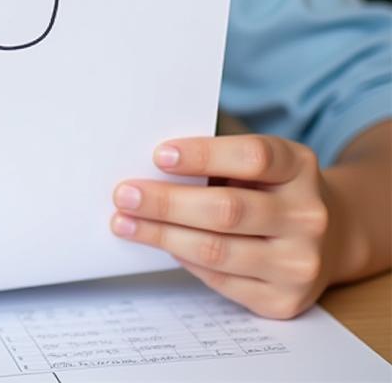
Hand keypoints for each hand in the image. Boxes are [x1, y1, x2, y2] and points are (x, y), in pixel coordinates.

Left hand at [110, 134, 332, 318]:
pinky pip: (221, 280)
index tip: (158, 155)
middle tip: (124, 195)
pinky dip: (184, 260)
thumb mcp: (259, 161)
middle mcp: (307, 216)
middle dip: (166, 202)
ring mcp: (300, 262)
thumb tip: (149, 168)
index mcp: (298, 167)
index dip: (203, 155)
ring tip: (125, 223)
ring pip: (217, 250)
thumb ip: (217, 160)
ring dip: (162, 235)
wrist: (330, 235)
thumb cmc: (271, 186)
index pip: (252, 157)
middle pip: (227, 209)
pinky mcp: (284, 300)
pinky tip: (161, 244)